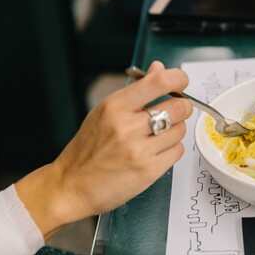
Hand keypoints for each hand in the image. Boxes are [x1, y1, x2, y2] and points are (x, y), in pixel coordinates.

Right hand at [16, 61, 192, 238]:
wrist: (72, 185)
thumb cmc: (88, 148)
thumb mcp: (105, 111)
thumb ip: (136, 90)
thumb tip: (159, 69)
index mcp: (115, 107)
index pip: (159, 82)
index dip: (178, 78)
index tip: (180, 81)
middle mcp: (127, 127)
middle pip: (178, 107)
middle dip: (182, 107)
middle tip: (175, 110)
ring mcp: (139, 151)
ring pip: (181, 130)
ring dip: (175, 130)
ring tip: (158, 135)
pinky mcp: (149, 171)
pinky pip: (178, 151)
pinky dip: (172, 149)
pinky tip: (156, 151)